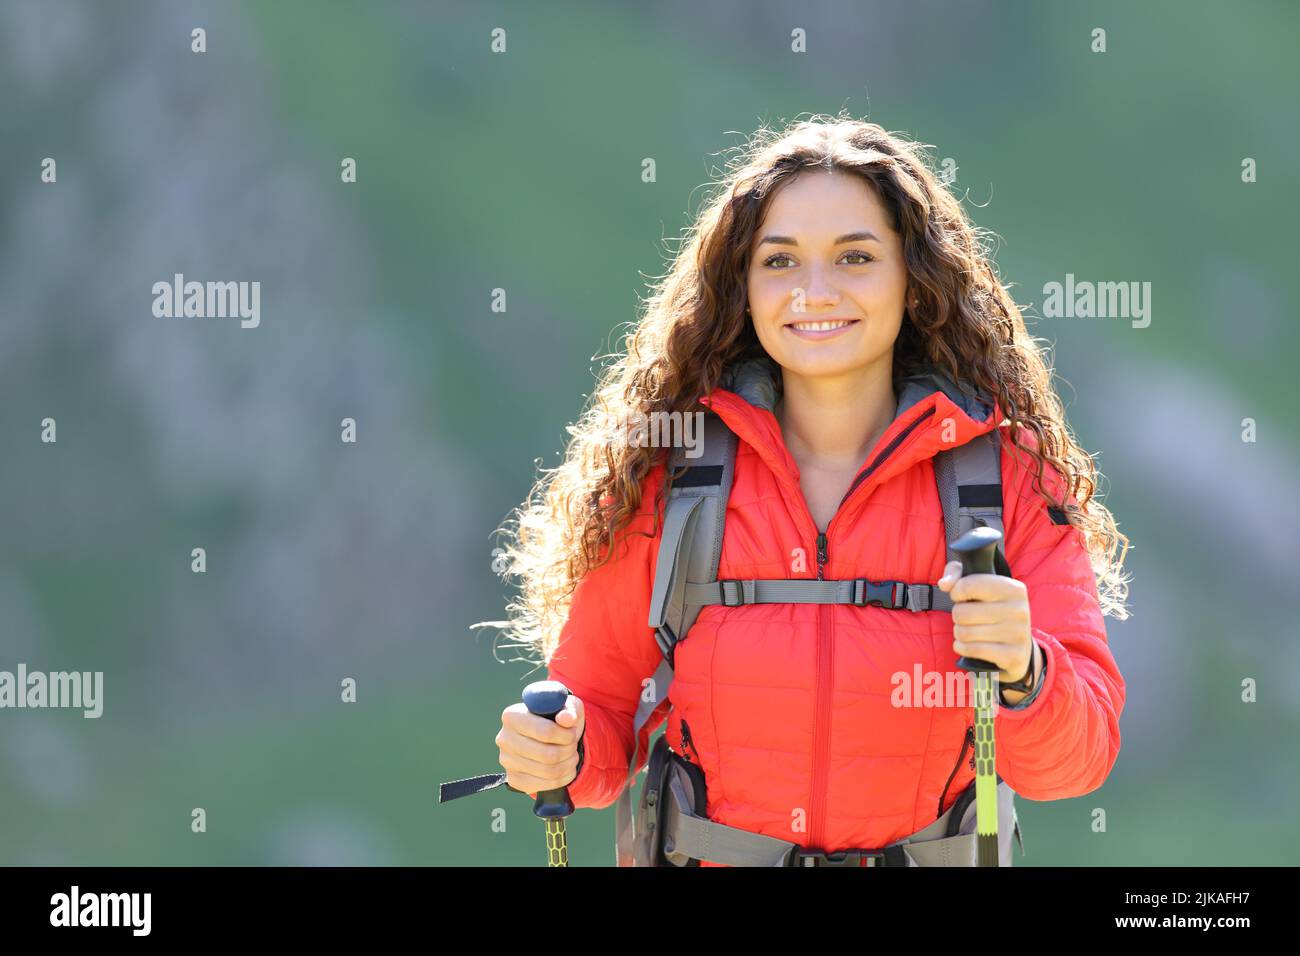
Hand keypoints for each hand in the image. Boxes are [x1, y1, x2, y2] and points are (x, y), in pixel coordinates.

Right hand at [496, 694, 584, 796]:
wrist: (545, 735)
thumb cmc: (555, 717)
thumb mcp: (565, 706)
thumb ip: (568, 709)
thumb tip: (566, 718)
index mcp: (512, 716)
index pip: (545, 732)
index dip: (566, 735)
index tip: (573, 733)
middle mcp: (504, 739)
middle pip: (548, 755)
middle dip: (568, 751)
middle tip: (573, 745)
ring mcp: (507, 761)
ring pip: (548, 771)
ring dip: (568, 765)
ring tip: (572, 755)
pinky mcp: (513, 779)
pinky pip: (544, 786)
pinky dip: (562, 779)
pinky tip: (566, 768)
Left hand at [936, 560, 1034, 687]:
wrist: (1018, 647)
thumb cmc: (992, 610)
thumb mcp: (978, 585)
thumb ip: (956, 573)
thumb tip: (944, 584)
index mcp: (1014, 588)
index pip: (969, 585)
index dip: (956, 592)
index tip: (961, 597)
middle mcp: (1019, 610)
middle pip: (962, 612)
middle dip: (957, 616)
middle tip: (967, 618)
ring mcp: (1017, 634)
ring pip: (964, 633)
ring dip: (959, 633)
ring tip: (970, 631)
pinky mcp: (1012, 656)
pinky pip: (971, 649)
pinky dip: (962, 648)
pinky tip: (969, 645)